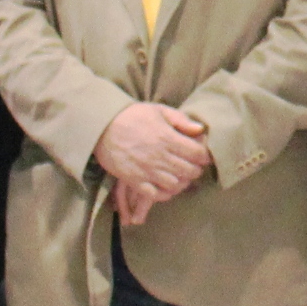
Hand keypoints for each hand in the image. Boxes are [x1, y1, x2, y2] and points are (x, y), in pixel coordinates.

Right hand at [97, 102, 212, 224]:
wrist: (102, 127)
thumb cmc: (132, 116)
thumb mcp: (158, 110)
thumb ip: (181, 120)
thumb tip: (201, 129)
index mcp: (167, 138)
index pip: (197, 154)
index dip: (204, 156)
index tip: (203, 155)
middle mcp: (159, 156)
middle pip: (189, 171)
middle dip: (196, 170)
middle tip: (194, 167)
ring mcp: (146, 170)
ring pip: (175, 185)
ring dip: (182, 182)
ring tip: (181, 176)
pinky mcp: (134, 181)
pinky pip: (156, 195)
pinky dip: (165, 194)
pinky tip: (167, 186)